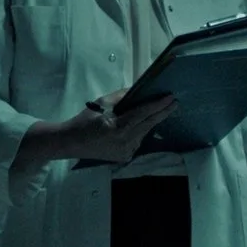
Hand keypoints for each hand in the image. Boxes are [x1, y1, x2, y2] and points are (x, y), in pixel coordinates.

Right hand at [19, 91, 179, 168]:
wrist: (72, 142)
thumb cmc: (85, 120)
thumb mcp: (102, 103)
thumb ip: (123, 97)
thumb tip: (140, 89)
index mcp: (118, 128)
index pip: (142, 114)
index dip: (157, 105)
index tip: (170, 98)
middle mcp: (125, 143)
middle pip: (148, 124)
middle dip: (162, 113)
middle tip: (175, 103)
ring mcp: (126, 152)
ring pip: (144, 133)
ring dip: (151, 121)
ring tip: (161, 109)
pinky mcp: (125, 156)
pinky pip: (138, 140)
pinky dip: (141, 130)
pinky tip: (143, 123)